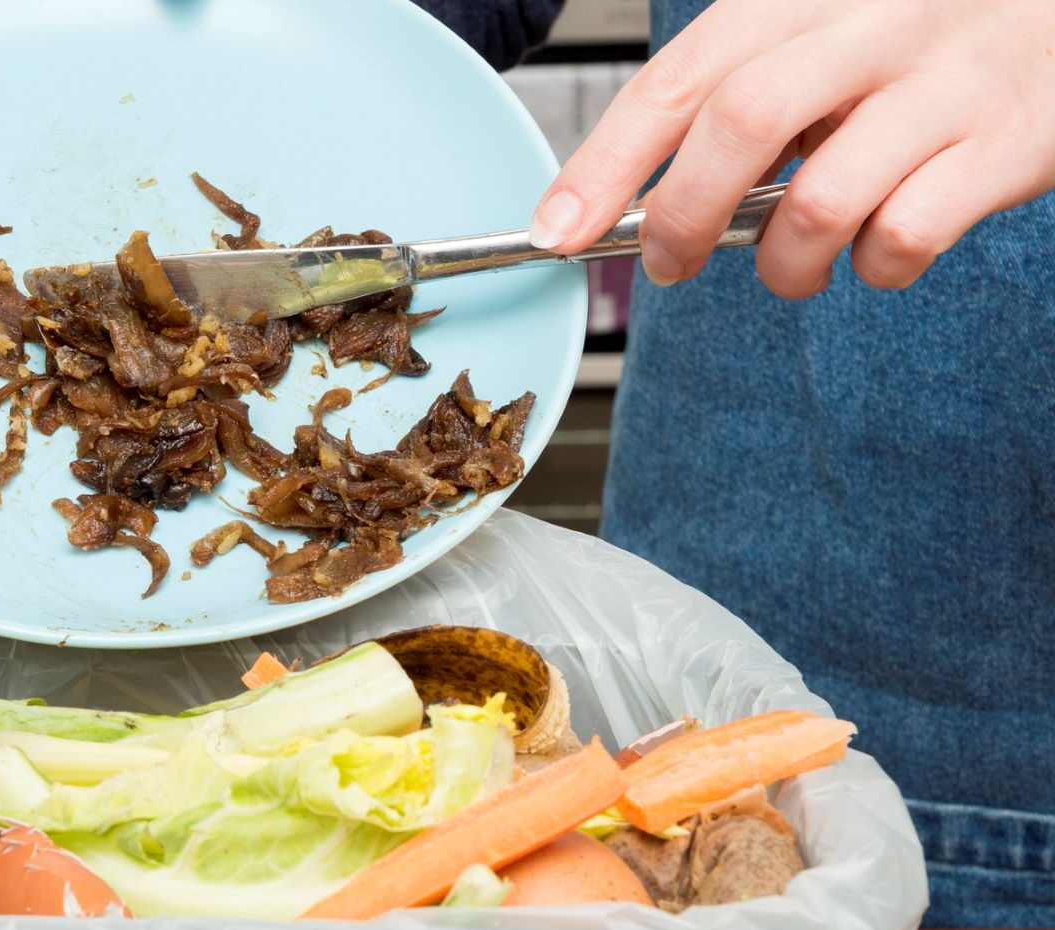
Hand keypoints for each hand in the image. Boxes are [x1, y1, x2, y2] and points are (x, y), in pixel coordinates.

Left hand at [526, 0, 1054, 296]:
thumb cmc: (925, 35)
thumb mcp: (827, 32)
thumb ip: (743, 94)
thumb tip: (638, 197)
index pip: (681, 76)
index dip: (607, 162)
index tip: (558, 230)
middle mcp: (879, 20)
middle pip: (739, 123)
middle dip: (680, 217)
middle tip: (669, 263)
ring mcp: (949, 80)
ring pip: (819, 199)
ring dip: (782, 263)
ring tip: (792, 266)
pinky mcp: (1009, 142)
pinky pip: (904, 235)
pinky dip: (873, 267)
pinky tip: (878, 250)